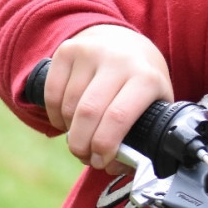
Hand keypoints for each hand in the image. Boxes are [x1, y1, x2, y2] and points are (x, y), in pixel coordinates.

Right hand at [42, 24, 171, 172]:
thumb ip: (143, 135)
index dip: (104, 145)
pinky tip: (66, 121)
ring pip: (68, 105)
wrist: (124, 40)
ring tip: (78, 139)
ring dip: (69, 131)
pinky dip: (55, 114)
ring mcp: (91, 52)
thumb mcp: (155, 103)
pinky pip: (52, 93)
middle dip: (82, 144)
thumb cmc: (141, 81)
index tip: (101, 161)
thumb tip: (116, 167)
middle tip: (84, 157)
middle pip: (89, 113)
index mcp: (146, 78)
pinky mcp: (67, 50)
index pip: (118, 117)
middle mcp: (119, 61)